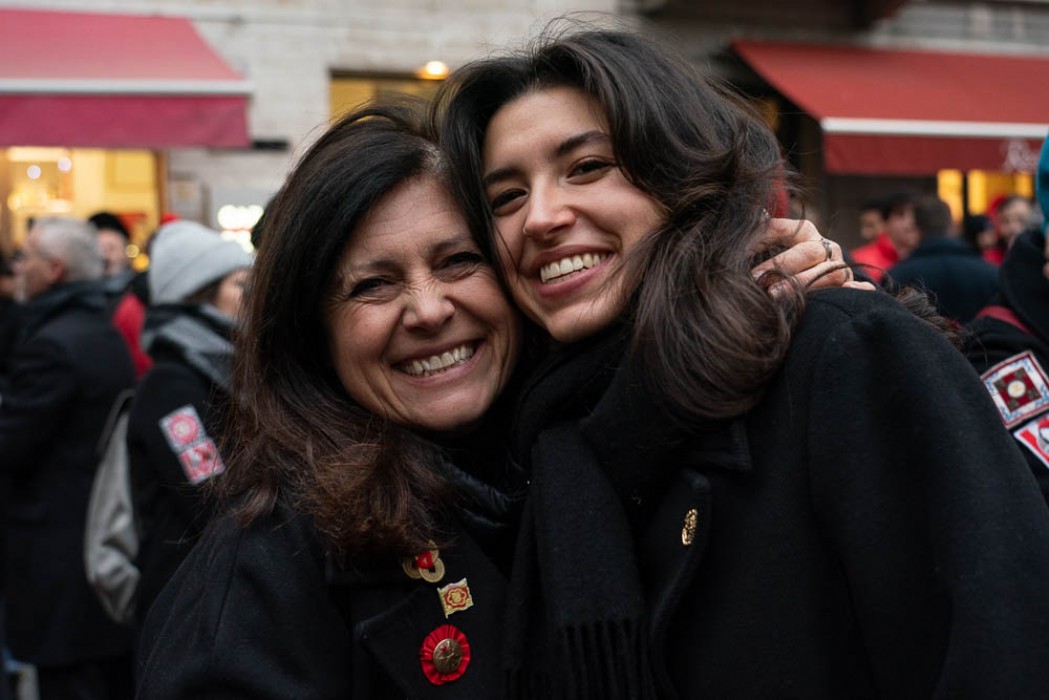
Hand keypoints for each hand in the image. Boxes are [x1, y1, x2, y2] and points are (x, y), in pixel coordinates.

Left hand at [751, 218, 874, 295]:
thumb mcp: (770, 248)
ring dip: (803, 283)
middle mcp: (825, 247)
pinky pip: (858, 288)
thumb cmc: (784, 266)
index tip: (739, 252)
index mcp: (803, 232)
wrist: (818, 282)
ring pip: (829, 272)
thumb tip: (752, 214)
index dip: (759, 238)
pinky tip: (844, 292)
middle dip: (779, 265)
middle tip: (755, 278)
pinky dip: (855, 290)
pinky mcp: (851, 286)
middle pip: (806, 251)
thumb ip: (759, 236)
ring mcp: (840, 267)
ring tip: (774, 295)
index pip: (780, 227)